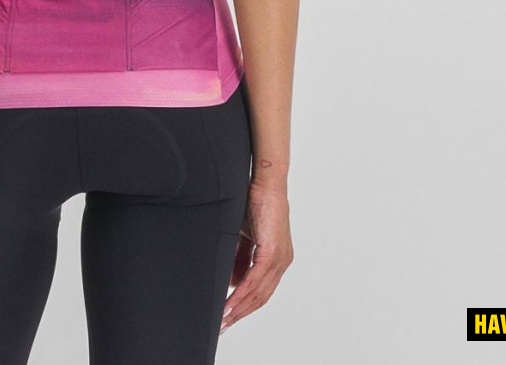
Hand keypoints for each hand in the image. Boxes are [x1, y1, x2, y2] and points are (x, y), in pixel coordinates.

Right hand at [220, 177, 293, 333]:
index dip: (245, 305)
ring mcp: (279, 258)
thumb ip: (241, 257)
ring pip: (258, 292)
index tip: (229, 316)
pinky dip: (241, 294)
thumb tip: (233, 280)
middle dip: (241, 313)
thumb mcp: (245, 234)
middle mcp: (282, 262)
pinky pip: (255, 279)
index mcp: (277, 258)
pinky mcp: (272, 251)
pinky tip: (229, 303)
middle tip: (223, 325)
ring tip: (223, 319)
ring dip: (239, 307)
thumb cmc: (254, 202)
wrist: (265, 181)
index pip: (261, 290)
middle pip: (261, 297)